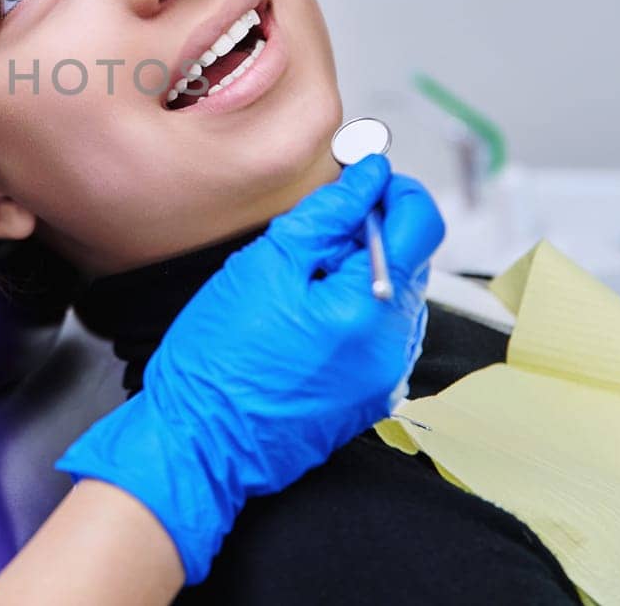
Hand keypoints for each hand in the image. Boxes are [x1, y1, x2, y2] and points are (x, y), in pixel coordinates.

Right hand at [55, 155, 441, 583]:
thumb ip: (326, 214)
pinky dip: (351, 312)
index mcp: (373, 308)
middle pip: (410, 260)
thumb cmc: (218, 358)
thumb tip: (367, 176)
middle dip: (370, 232)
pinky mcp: (369, 399)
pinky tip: (302, 319)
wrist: (198, 443)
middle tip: (311, 231)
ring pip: (393, 298)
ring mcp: (385, 378)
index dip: (391, 191)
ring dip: (358, 273)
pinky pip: (378, 336)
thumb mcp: (265, 265)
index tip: (358, 181)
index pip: (421, 223)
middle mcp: (394, 347)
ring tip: (298, 282)